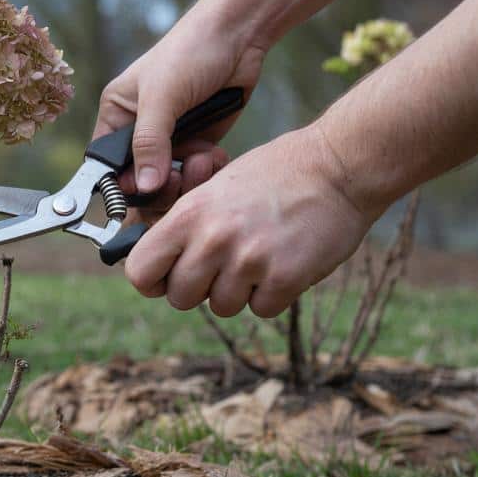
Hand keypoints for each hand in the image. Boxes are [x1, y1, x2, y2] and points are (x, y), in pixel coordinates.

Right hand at [96, 10, 266, 210]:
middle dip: (159, 187)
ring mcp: (170, 141)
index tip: (143, 192)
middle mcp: (139, 132)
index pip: (106, 165)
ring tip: (203, 159)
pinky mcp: (197, 144)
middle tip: (177, 179)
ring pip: (168, 184)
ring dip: (187, 180)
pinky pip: (194, 176)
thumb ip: (149, 143)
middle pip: (138, 183)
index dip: (121, 185)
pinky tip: (215, 155)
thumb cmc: (190, 52)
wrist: (239, 35)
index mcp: (117, 116)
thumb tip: (144, 188)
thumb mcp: (162, 96)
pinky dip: (205, 172)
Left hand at [123, 128, 377, 317]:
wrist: (338, 167)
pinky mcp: (284, 278)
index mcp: (188, 214)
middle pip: (180, 298)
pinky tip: (283, 262)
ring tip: (259, 256)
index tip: (167, 278)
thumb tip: (161, 265)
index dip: (152, 281)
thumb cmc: (273, 175)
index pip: (140, 272)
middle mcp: (213, 239)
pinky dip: (272, 294)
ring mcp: (248, 260)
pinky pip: (261, 309)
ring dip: (238, 291)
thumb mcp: (214, 189)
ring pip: (221, 307)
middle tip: (225, 264)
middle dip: (200, 288)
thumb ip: (185, 227)